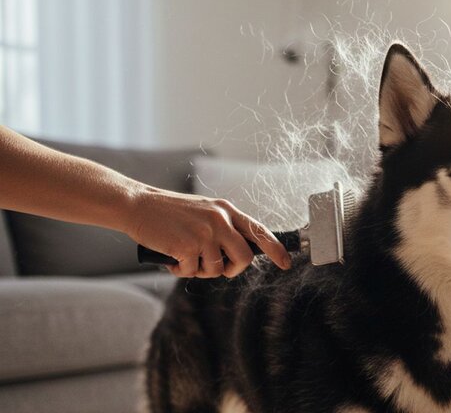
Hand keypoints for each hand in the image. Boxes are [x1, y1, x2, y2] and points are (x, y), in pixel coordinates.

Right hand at [124, 187, 290, 277]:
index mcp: (226, 210)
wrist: (137, 205)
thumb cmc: (170, 213)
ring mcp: (204, 233)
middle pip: (244, 258)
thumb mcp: (204, 212)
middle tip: (216, 267)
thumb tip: (240, 255)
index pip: (259, 231)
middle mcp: (220, 220)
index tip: (286, 263)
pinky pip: (193, 272)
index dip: (275, 249)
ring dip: (201, 270)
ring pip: (217, 269)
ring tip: (185, 256)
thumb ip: (223, 228)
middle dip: (232, 270)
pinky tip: (172, 258)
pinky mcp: (187, 246)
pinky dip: (181, 271)